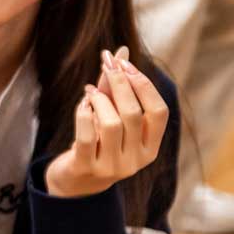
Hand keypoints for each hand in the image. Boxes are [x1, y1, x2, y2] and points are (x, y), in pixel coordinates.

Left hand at [44, 45, 169, 198]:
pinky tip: (82, 104)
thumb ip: (116, 87)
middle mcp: (136, 160)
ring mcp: (112, 168)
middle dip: (120, 84)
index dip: (144, 84)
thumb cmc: (97, 143)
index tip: (125, 63)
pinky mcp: (86, 169)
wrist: (74, 183)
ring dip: (99, 100)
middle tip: (107, 64)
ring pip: (112, 124)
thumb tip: (121, 50)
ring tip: (90, 91)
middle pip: (134, 114)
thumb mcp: (111, 116)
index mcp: (150, 147)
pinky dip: (83, 113)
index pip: (159, 112)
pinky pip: (87, 136)